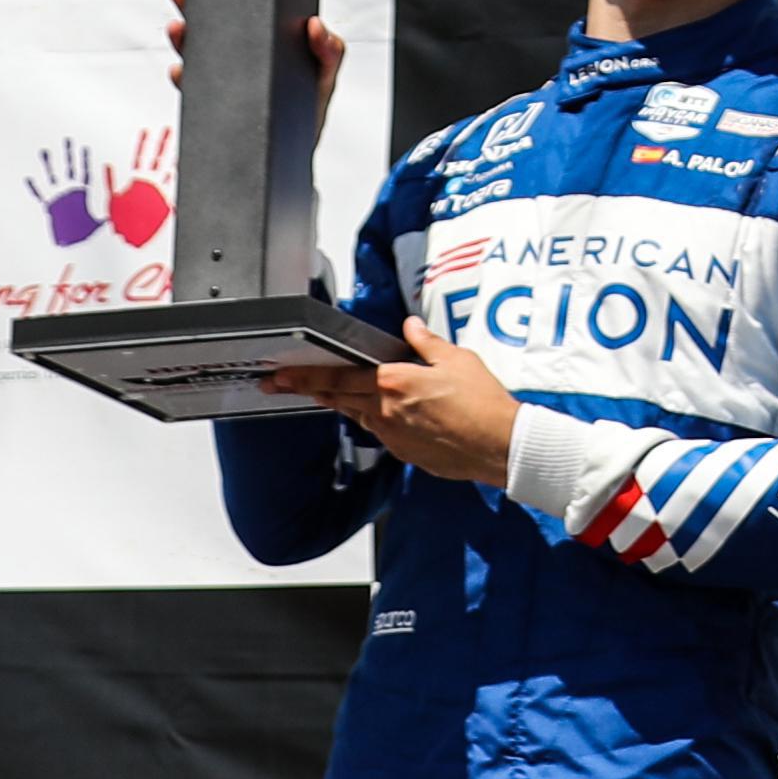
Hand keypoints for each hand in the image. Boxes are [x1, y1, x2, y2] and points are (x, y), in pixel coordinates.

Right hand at [166, 0, 346, 116]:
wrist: (293, 152)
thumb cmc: (310, 106)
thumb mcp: (325, 74)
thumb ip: (329, 51)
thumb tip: (315, 25)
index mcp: (265, 40)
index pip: (241, 10)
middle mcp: (239, 56)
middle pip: (210, 25)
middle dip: (192, 6)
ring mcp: (224, 78)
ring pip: (196, 52)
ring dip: (183, 39)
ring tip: (179, 29)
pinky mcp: (214, 103)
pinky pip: (193, 88)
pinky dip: (184, 78)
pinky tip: (181, 72)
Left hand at [261, 320, 517, 485]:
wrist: (498, 444)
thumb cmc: (482, 402)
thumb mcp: (457, 360)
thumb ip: (427, 343)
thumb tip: (411, 327)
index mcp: (394, 381)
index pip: (339, 376)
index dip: (305, 375)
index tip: (282, 374)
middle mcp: (386, 409)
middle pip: (336, 397)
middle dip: (306, 389)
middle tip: (279, 385)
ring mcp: (392, 434)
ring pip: (356, 414)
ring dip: (338, 403)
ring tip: (323, 394)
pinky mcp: (404, 451)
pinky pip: (379, 430)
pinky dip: (371, 418)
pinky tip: (376, 412)